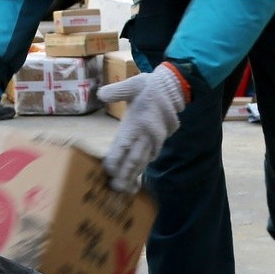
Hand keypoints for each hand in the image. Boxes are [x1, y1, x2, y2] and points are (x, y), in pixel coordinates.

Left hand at [97, 63, 189, 192]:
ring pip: (143, 162)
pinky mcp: (160, 141)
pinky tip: (136, 177)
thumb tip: (100, 94)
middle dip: (124, 176)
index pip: (123, 146)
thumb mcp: (132, 85)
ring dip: (133, 176)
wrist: (174, 89)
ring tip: (125, 189)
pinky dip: (142, 168)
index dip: (114, 160)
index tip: (106, 170)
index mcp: (136, 123)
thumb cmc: (149, 87)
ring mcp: (155, 140)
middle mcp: (146, 135)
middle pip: (133, 160)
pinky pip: (150, 157)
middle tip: (115, 188)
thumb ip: (116, 91)